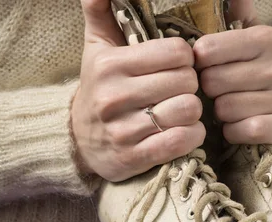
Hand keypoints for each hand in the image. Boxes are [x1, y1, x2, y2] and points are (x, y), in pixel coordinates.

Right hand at [71, 0, 204, 181]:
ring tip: (182, 110)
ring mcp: (124, 130)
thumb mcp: (97, 46)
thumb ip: (99, 8)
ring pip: (188, 111)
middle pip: (187, 81)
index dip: (185, 59)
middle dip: (190, 85)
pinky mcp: (135, 157)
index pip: (176, 52)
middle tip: (181, 90)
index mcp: (110, 65)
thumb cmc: (99, 87)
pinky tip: (185, 130)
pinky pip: (182, 141)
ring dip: (193, 112)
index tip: (177, 66)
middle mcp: (114, 96)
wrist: (78, 140)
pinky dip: (192, 135)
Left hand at [193, 0, 271, 146]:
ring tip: (235, 111)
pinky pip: (242, 131)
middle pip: (213, 82)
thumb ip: (236, 15)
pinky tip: (243, 127)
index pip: (206, 50)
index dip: (200, 65)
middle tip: (224, 94)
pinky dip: (235, 133)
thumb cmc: (255, 76)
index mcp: (266, 38)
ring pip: (226, 109)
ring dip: (223, 116)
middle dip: (212, 93)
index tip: (210, 69)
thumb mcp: (246, 41)